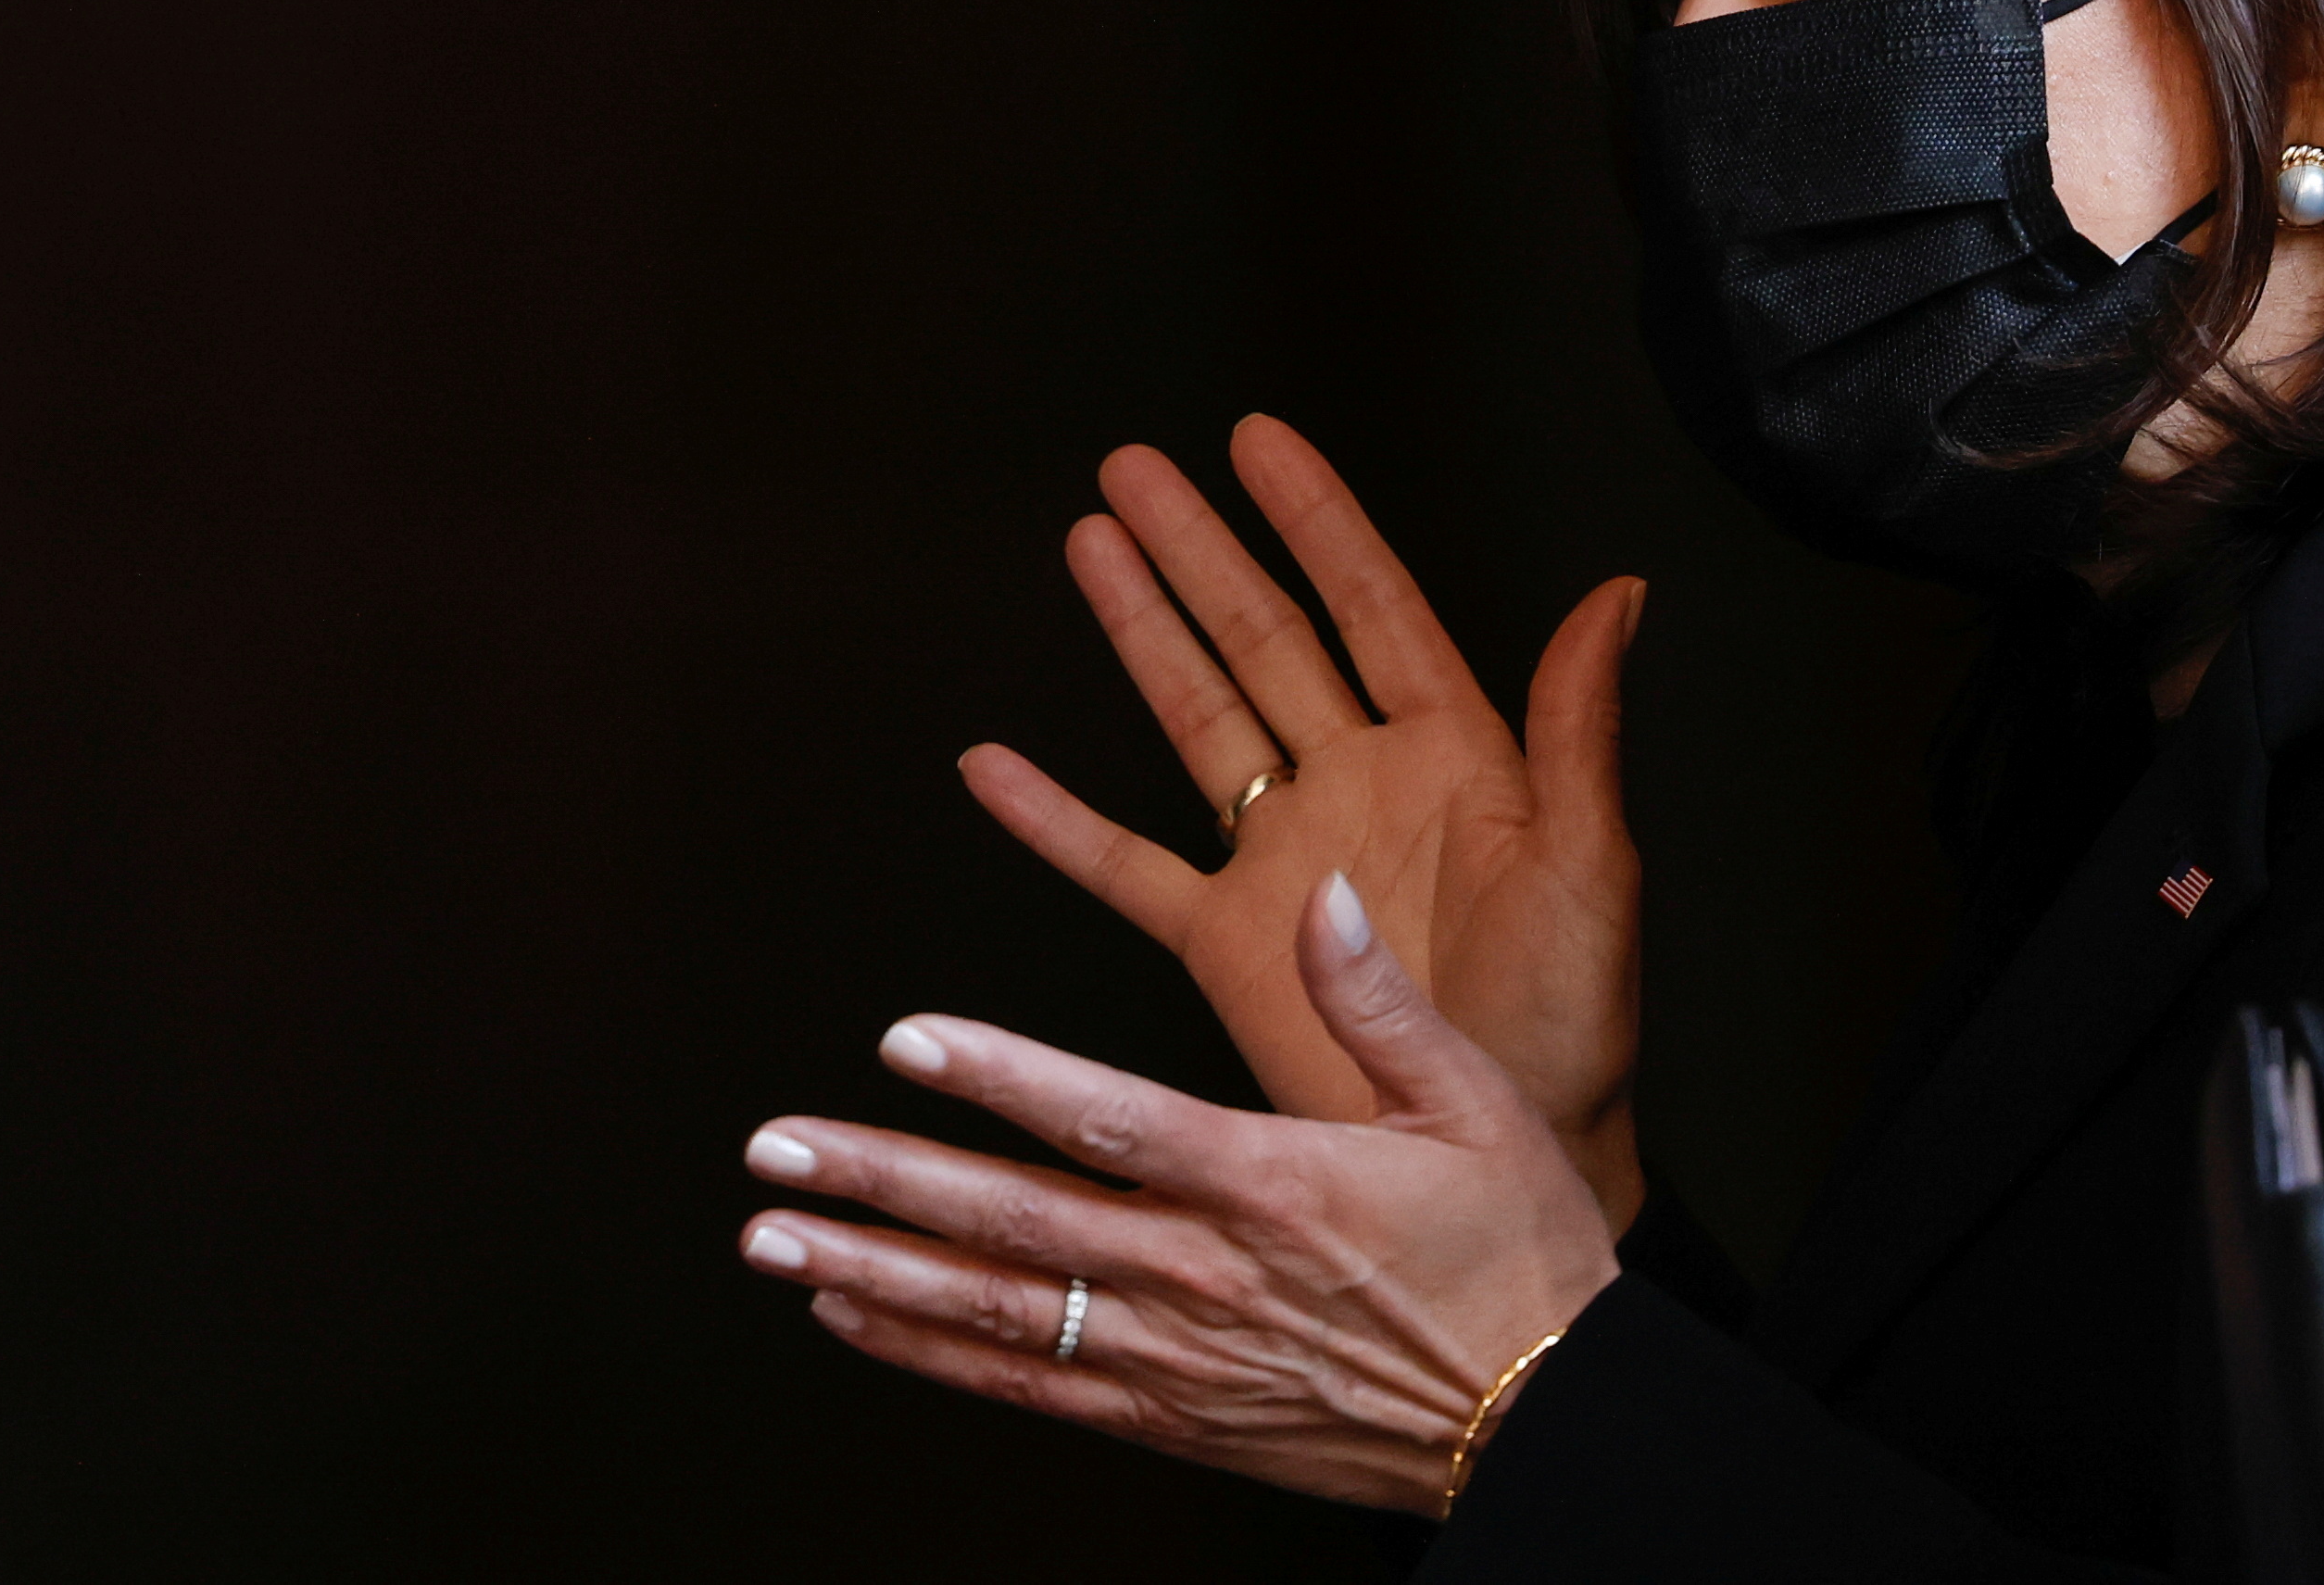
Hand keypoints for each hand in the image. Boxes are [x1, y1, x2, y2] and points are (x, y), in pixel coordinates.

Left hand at [738, 871, 1619, 1513]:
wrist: (1551, 1429)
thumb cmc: (1522, 1262)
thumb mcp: (1478, 1105)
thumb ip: (1376, 1000)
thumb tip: (1323, 893)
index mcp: (1268, 1182)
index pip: (1105, 1118)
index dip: (997, 1075)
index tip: (904, 1040)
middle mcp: (1202, 1272)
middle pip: (1012, 1220)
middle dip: (881, 1181)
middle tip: (773, 1151)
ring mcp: (1177, 1355)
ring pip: (997, 1309)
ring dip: (873, 1271)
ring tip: (771, 1238)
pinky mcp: (1173, 1419)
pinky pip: (1029, 1386)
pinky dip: (931, 1353)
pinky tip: (854, 1315)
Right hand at [965, 415, 1646, 1221]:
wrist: (1511, 1156)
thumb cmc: (1573, 1026)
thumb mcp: (1593, 868)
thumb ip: (1581, 728)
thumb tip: (1620, 591)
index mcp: (1453, 755)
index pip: (1370, 604)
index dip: (1313, 519)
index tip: (1253, 437)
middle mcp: (1357, 783)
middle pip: (1260, 637)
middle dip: (1196, 548)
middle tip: (1131, 465)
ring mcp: (1283, 856)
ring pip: (1193, 714)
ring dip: (1138, 630)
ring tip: (1088, 541)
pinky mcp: (1226, 940)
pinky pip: (1125, 864)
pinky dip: (1056, 821)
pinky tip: (993, 768)